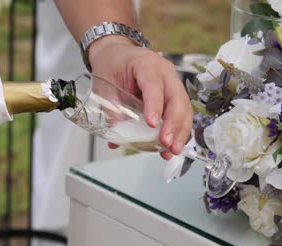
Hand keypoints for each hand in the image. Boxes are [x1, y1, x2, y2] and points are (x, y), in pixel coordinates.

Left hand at [89, 36, 192, 159]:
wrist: (115, 52)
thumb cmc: (111, 64)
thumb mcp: (104, 83)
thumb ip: (111, 108)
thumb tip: (117, 137)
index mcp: (145, 63)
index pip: (153, 85)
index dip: (154, 105)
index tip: (152, 124)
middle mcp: (164, 72)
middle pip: (177, 98)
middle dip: (174, 124)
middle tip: (167, 144)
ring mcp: (171, 82)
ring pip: (183, 108)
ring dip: (180, 132)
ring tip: (172, 151)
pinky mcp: (172, 95)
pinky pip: (179, 113)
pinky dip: (176, 131)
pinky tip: (170, 148)